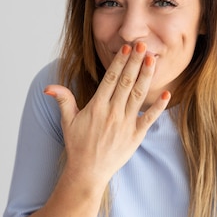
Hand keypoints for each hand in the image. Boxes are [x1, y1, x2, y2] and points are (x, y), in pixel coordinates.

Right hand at [43, 42, 170, 187]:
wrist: (88, 172)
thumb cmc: (78, 145)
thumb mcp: (68, 121)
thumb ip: (63, 100)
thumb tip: (48, 87)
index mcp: (97, 106)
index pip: (111, 79)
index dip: (119, 62)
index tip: (127, 48)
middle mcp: (113, 112)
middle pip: (127, 82)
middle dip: (135, 62)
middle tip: (143, 44)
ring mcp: (125, 124)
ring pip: (139, 95)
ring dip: (146, 76)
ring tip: (152, 59)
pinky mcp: (136, 136)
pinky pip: (149, 118)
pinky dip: (159, 107)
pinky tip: (167, 93)